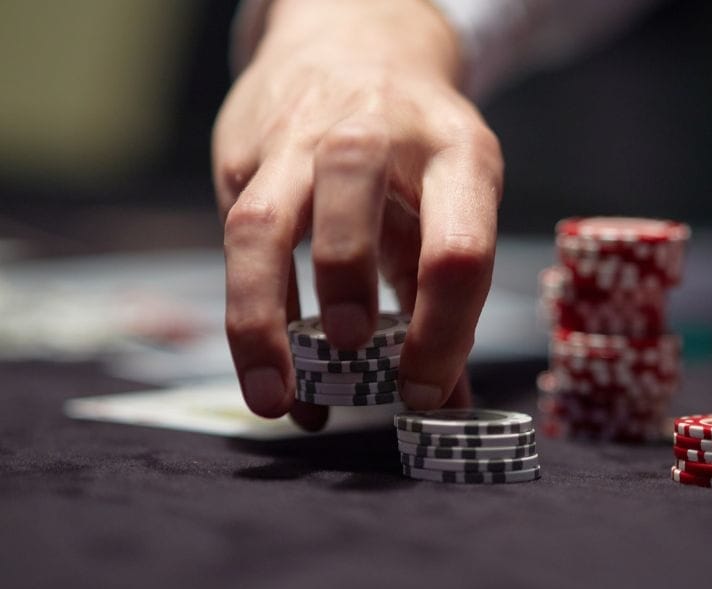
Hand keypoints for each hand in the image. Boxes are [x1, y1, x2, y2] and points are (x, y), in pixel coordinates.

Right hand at [212, 0, 502, 428]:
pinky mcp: (244, 155)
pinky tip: (265, 362)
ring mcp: (298, 140)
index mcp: (455, 154)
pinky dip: (248, 309)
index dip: (444, 332)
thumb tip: (448, 401)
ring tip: (275, 396)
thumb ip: (450, 298)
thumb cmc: (415, 147)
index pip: (457, 248)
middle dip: (345, 276)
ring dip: (262, 316)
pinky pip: (235, 238)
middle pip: (351, 192)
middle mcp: (374, 135)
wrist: (355, 46)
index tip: (423, 392)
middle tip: (350, 347)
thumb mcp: (454, 199)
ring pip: (263, 223)